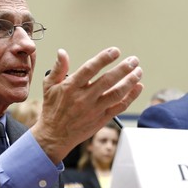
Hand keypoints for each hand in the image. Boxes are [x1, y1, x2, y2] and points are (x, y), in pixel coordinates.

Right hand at [31, 47, 142, 162]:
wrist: (55, 136)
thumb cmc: (52, 109)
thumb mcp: (49, 86)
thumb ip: (58, 68)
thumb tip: (62, 52)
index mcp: (71, 87)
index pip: (90, 69)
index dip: (104, 58)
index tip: (115, 51)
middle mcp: (84, 98)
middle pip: (108, 80)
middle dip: (123, 68)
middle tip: (134, 60)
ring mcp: (94, 109)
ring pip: (117, 94)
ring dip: (130, 82)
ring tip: (138, 71)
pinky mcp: (101, 119)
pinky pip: (119, 107)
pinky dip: (131, 97)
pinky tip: (138, 87)